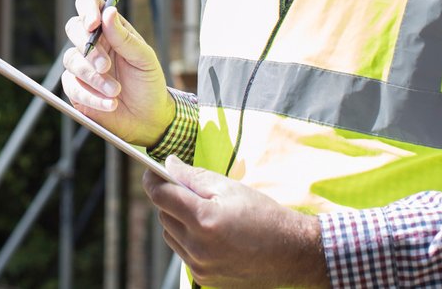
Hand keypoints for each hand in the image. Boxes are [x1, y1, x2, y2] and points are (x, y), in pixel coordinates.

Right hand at [61, 0, 173, 146]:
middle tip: (105, 66)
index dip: (87, 10)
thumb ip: (124, 36)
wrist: (148, 117)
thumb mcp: (144, 58)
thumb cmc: (148, 83)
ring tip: (115, 91)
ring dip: (94, 78)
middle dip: (89, 48)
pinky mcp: (76, 89)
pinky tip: (110, 103)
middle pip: (73, 28)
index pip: (89, 5)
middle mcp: (93, 44)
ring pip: (72, 60)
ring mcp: (82, 66)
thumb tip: (108, 12)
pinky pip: (72, 87)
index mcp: (110, 29)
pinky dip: (92, 97)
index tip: (93, 24)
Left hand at [143, 156, 330, 288]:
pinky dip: (189, 239)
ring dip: (178, 221)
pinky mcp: (205, 278)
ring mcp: (200, 266)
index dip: (152, 180)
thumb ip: (193, 175)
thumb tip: (167, 164)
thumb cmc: (263, 214)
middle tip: (187, 189)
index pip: (161, 196)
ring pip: (170, 235)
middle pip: (163, 215)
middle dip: (170, 199)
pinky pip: (184, 253)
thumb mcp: (228, 187)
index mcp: (203, 220)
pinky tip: (211, 233)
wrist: (290, 252)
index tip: (150, 171)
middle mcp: (198, 247)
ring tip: (204, 213)